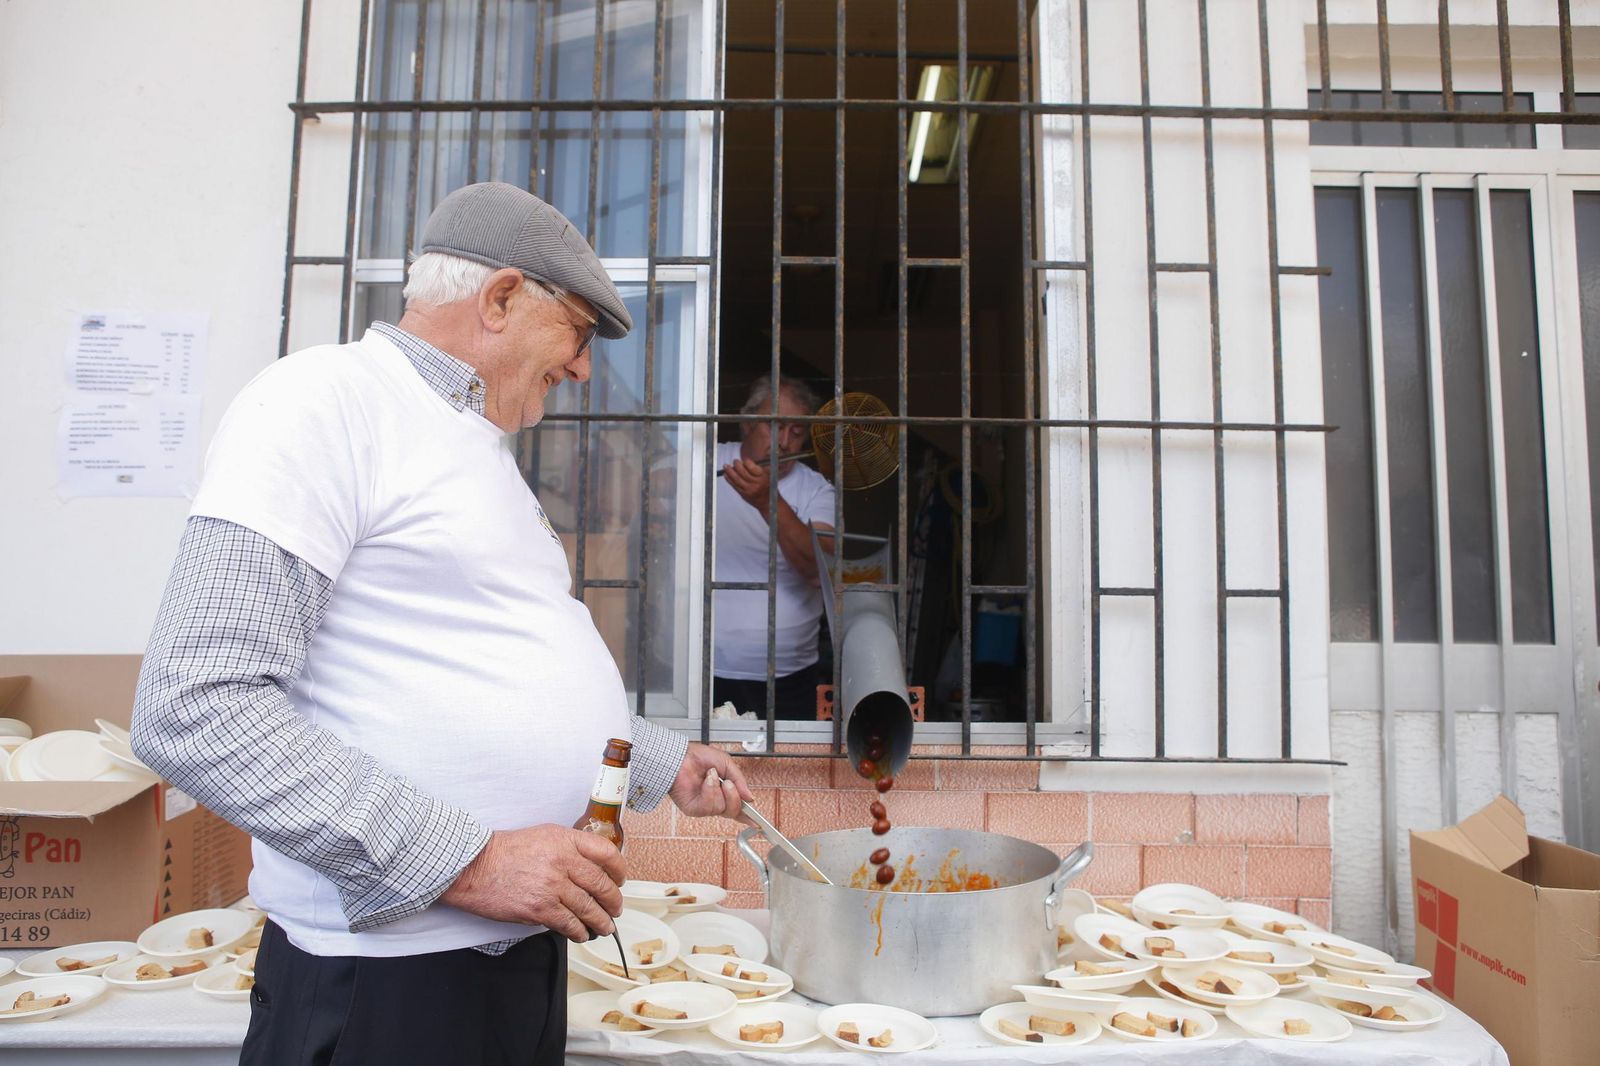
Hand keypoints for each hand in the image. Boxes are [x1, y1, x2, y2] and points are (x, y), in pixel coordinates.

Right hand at [439, 824, 624, 942]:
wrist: (475, 867)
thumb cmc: (505, 851)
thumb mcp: (543, 835)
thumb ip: (568, 847)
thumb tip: (590, 865)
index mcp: (566, 840)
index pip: (606, 853)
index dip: (619, 869)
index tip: (621, 879)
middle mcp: (563, 861)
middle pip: (602, 885)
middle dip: (614, 901)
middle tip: (616, 909)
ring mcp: (553, 886)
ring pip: (589, 908)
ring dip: (601, 921)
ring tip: (605, 926)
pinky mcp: (541, 908)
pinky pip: (570, 923)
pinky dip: (579, 931)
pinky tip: (581, 933)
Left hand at [669, 743, 754, 819]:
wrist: (681, 756)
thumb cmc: (699, 757)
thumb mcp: (727, 763)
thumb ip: (740, 780)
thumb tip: (750, 797)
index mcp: (724, 791)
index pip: (738, 807)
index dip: (748, 815)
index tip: (757, 822)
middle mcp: (715, 800)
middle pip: (733, 811)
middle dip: (734, 797)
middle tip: (728, 783)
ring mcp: (705, 806)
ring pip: (722, 809)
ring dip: (718, 790)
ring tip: (711, 776)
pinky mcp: (694, 809)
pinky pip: (709, 807)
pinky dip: (709, 792)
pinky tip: (705, 782)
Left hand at [721, 458, 771, 515]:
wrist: (768, 502)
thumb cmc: (768, 487)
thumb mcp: (768, 476)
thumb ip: (757, 469)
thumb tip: (743, 462)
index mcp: (763, 477)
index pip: (751, 467)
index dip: (746, 462)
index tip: (744, 460)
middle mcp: (756, 484)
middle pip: (743, 472)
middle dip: (737, 465)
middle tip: (735, 461)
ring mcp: (749, 490)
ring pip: (737, 479)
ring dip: (730, 471)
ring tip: (726, 466)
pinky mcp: (744, 495)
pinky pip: (735, 486)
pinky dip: (729, 479)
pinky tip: (726, 474)